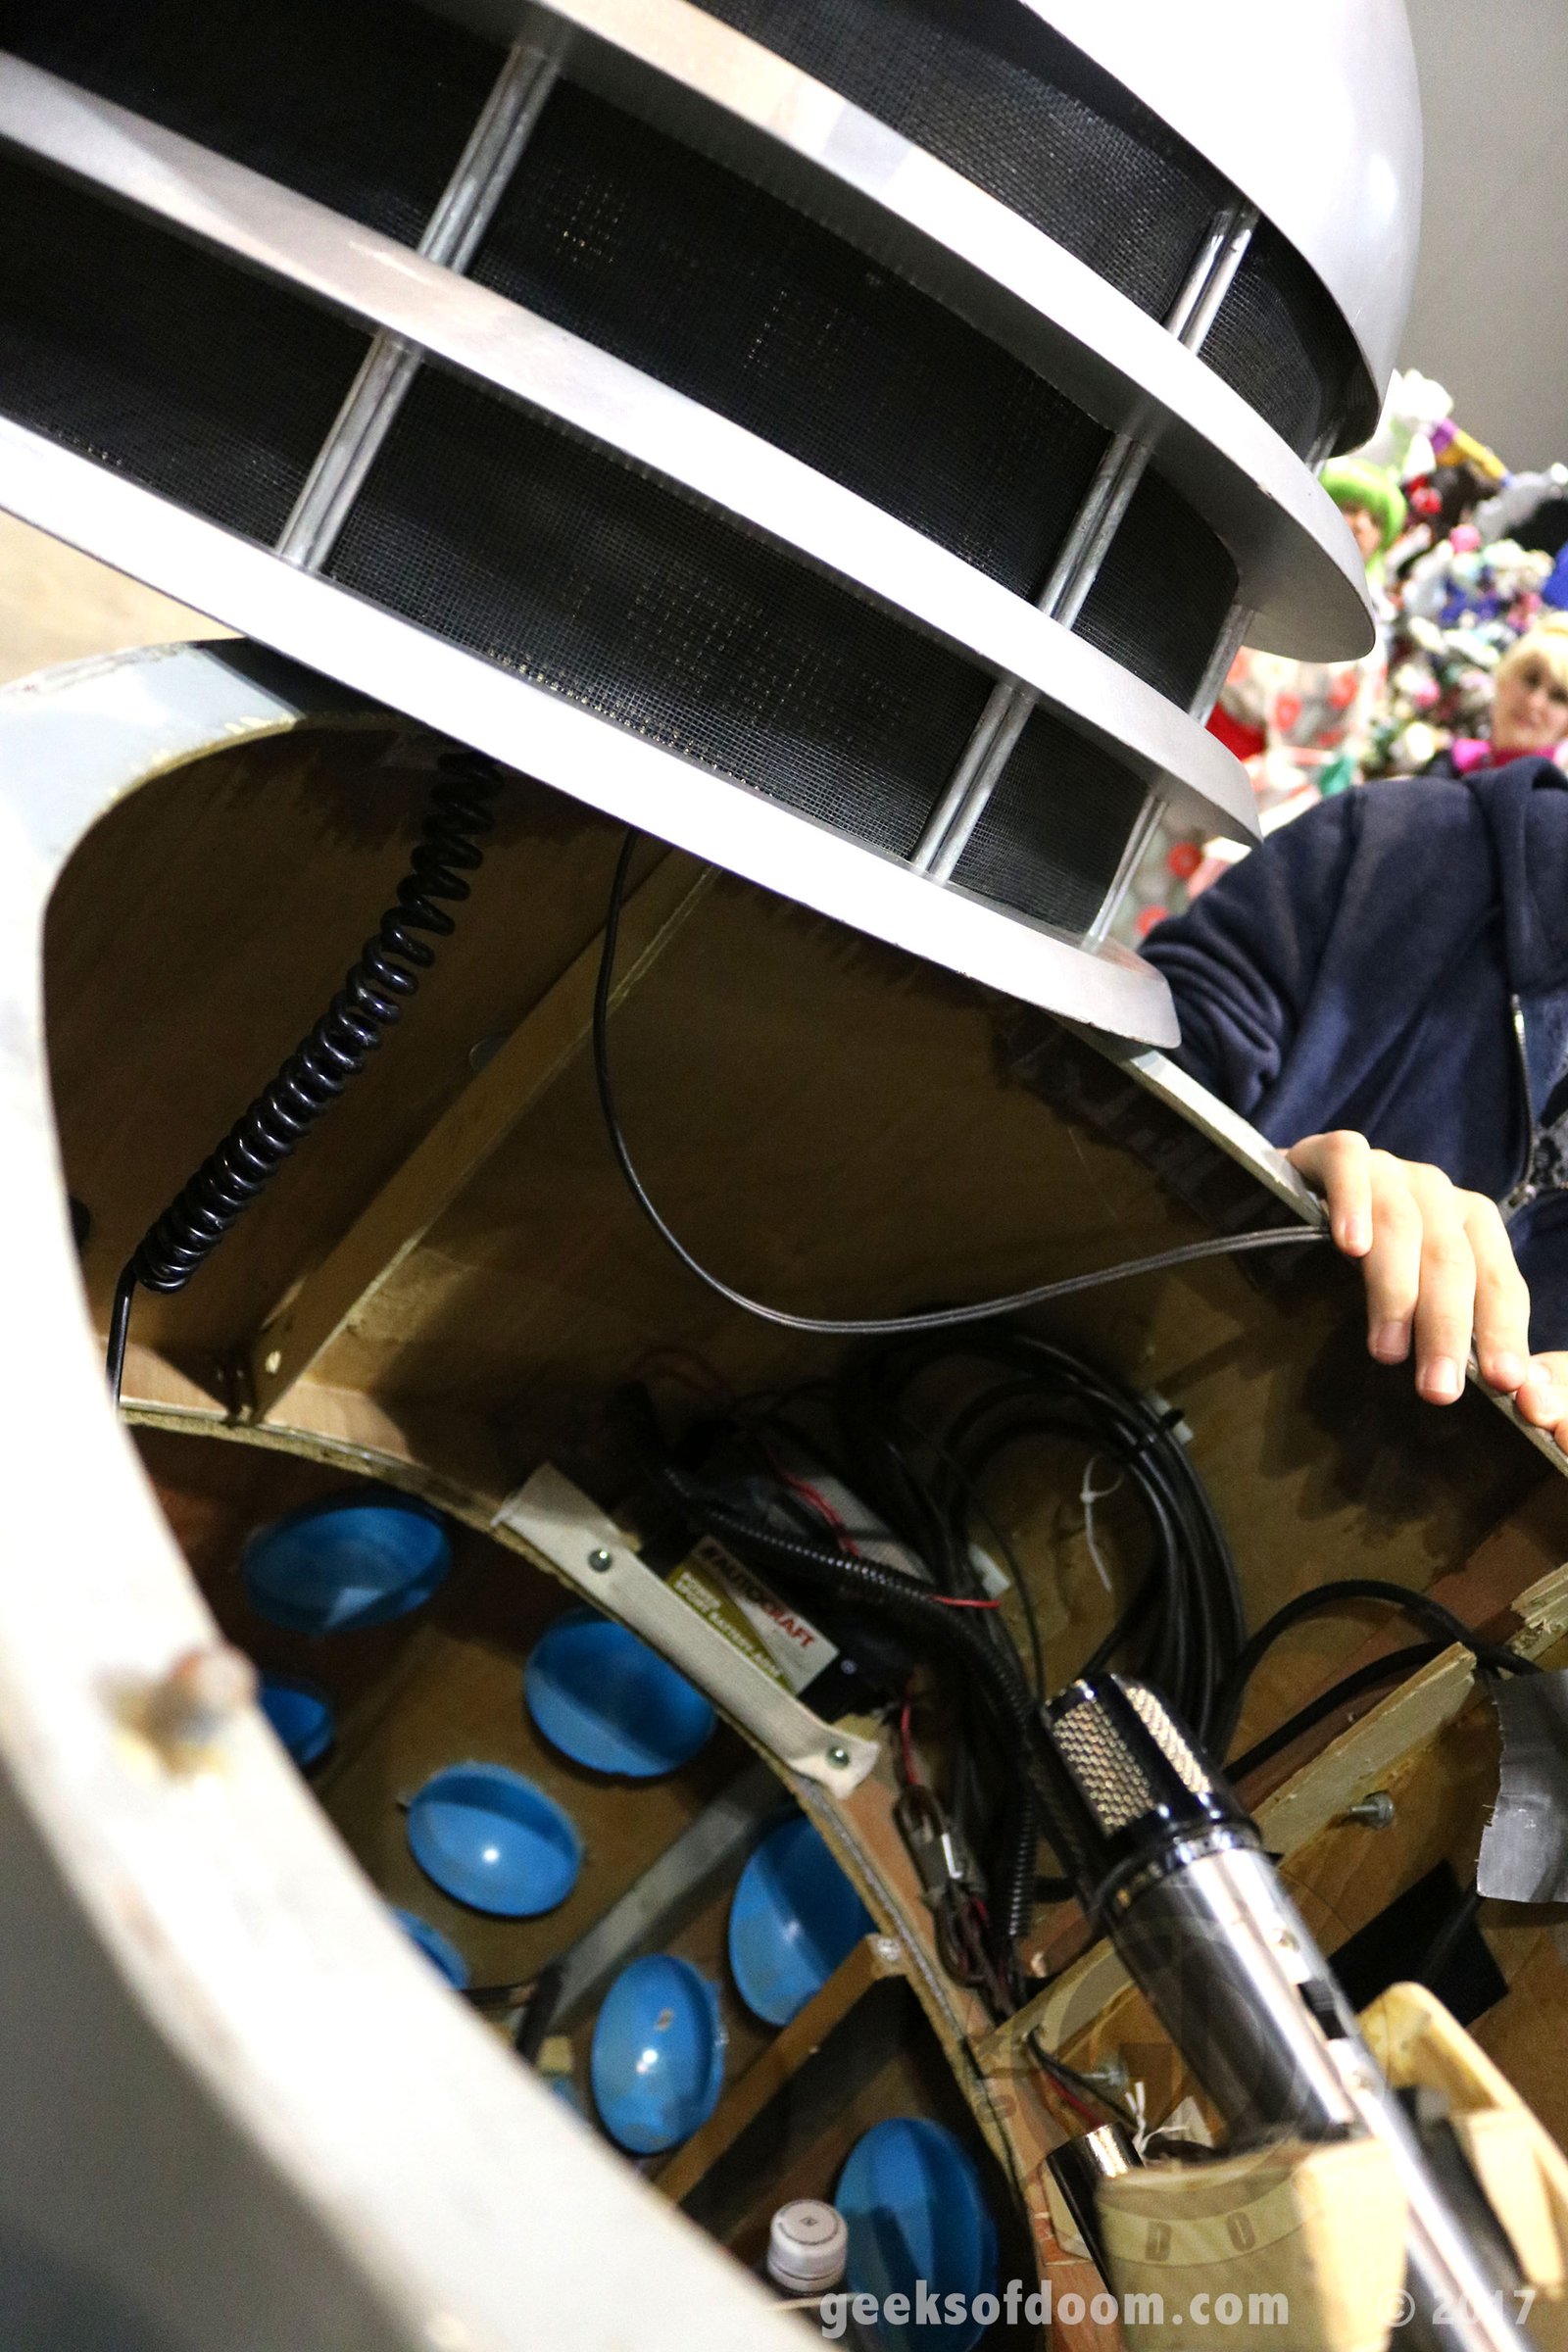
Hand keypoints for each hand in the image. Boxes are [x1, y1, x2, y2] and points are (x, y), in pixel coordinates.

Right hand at [1284, 1134, 1565, 1433]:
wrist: (1283, 1203)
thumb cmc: (1363, 1270)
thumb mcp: (1420, 1307)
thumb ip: (1468, 1347)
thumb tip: (1530, 1403)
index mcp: (1472, 1228)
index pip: (1500, 1283)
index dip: (1502, 1333)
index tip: (1503, 1385)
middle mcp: (1437, 1193)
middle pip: (1452, 1261)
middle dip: (1448, 1328)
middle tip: (1438, 1389)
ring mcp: (1388, 1169)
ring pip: (1402, 1224)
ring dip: (1397, 1290)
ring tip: (1387, 1349)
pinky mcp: (1334, 1149)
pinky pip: (1350, 1166)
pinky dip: (1352, 1203)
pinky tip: (1349, 1246)